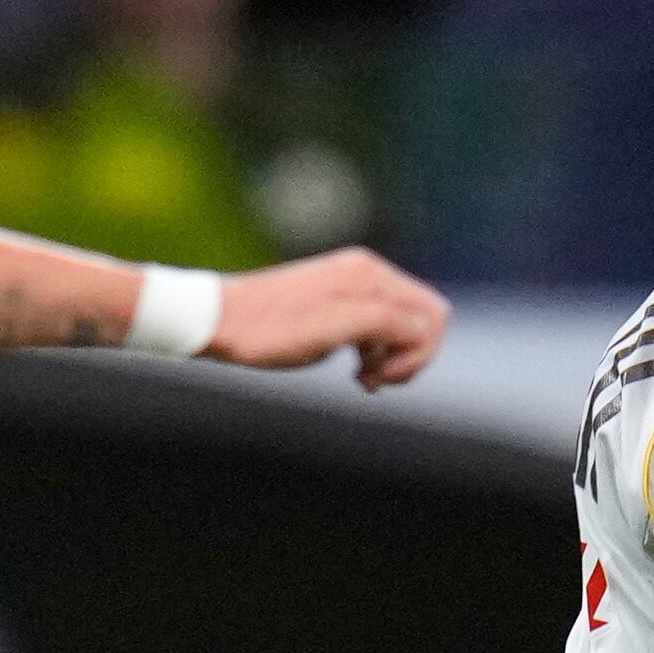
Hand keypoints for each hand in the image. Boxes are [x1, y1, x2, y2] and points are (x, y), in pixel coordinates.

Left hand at [209, 247, 450, 389]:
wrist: (221, 321)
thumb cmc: (272, 330)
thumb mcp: (334, 330)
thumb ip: (386, 322)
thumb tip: (422, 330)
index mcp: (370, 276)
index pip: (431, 316)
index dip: (419, 354)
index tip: (383, 376)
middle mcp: (366, 273)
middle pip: (423, 319)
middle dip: (410, 356)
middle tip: (375, 379)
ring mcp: (351, 285)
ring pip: (401, 326)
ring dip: (392, 358)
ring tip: (362, 378)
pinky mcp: (337, 301)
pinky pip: (377, 327)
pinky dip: (374, 352)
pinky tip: (355, 370)